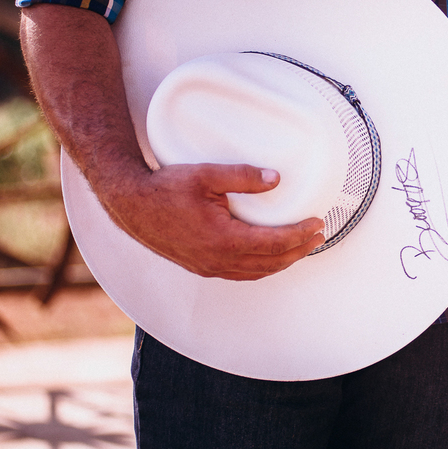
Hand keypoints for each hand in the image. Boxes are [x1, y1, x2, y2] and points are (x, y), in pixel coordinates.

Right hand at [102, 162, 324, 280]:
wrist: (129, 205)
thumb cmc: (163, 189)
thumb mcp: (205, 175)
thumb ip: (243, 176)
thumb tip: (274, 179)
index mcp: (223, 240)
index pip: (275, 243)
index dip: (300, 235)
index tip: (316, 224)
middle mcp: (218, 260)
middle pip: (271, 262)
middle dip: (299, 251)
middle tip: (317, 236)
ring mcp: (208, 267)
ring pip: (257, 272)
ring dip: (282, 261)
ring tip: (300, 247)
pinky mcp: (201, 266)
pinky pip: (240, 273)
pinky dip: (262, 266)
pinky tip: (269, 256)